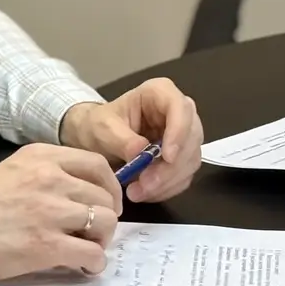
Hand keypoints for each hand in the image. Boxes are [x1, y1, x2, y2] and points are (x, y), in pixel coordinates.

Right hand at [0, 144, 122, 281]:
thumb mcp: (11, 172)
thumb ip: (45, 176)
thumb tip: (77, 196)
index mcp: (41, 157)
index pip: (97, 164)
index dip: (109, 186)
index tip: (106, 202)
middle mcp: (50, 178)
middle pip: (104, 196)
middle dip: (106, 217)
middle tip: (93, 232)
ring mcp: (51, 211)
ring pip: (105, 223)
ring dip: (102, 239)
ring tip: (87, 248)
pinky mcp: (48, 244)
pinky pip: (93, 253)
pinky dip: (94, 263)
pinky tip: (82, 267)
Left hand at [61, 78, 202, 202]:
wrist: (93, 139)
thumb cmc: (98, 125)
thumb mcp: (102, 128)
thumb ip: (121, 139)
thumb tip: (141, 152)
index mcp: (160, 93)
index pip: (181, 108)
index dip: (179, 133)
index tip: (167, 157)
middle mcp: (178, 112)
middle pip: (190, 139)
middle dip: (170, 167)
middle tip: (146, 184)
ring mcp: (182, 136)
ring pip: (189, 161)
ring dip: (167, 181)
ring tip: (137, 191)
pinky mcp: (181, 158)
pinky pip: (183, 176)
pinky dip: (166, 188)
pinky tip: (145, 192)